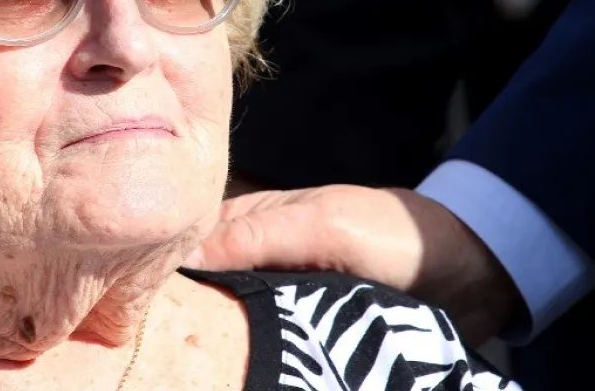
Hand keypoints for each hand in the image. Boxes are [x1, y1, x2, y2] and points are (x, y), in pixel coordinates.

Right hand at [184, 184, 520, 343]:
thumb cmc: (392, 235)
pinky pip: (258, 348)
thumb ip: (255, 238)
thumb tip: (180, 257)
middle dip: (176, 318)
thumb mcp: (322, 226)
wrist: (468, 271)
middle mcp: (250, 260)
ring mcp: (273, 297)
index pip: (178, 249)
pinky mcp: (299, 332)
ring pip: (223, 324)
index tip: (126, 310)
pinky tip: (226, 374)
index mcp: (246, 222)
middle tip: (153, 350)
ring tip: (182, 367)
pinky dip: (245, 359)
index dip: (153, 275)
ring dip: (211, 343)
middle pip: (194, 293)